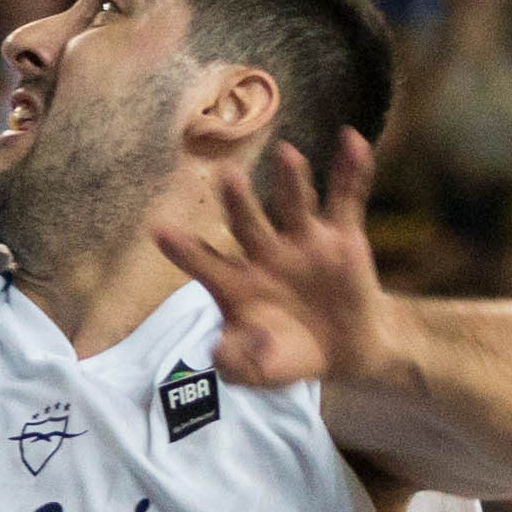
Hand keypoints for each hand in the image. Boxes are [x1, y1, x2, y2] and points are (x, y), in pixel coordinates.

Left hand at [155, 128, 390, 390]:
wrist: (345, 350)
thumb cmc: (288, 355)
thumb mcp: (260, 370)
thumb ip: (238, 363)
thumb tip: (218, 354)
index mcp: (236, 284)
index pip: (204, 264)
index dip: (183, 251)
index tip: (159, 231)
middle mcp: (265, 254)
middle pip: (248, 223)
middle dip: (238, 201)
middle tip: (227, 176)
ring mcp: (304, 241)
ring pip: (294, 205)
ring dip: (291, 180)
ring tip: (287, 154)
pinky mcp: (342, 236)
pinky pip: (346, 198)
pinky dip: (352, 171)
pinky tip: (352, 141)